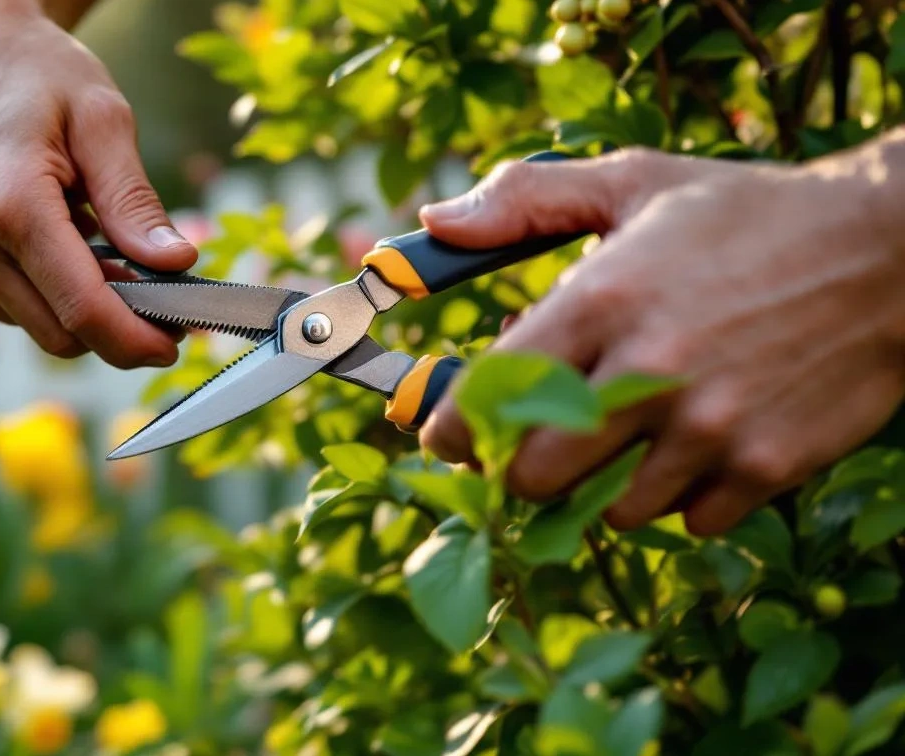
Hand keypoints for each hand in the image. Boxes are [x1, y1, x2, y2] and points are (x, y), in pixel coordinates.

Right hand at [0, 0, 196, 367]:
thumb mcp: (103, 120)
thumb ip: (135, 201)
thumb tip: (177, 263)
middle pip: (61, 333)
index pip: (81, 307)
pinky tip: (68, 243)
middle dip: (119, 330)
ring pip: (39, 327)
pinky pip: (14, 306)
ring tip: (109, 249)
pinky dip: (54, 293)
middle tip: (166, 301)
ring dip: (86, 309)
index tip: (178, 342)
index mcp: (10, 203)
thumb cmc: (35, 75)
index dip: (136, 339)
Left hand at [416, 139, 904, 534]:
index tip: (450, 436)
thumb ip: (524, 200)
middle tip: (538, 441)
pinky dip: (684, 495)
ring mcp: (711, 428)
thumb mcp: (634, 183)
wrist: (892, 249)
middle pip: (535, 477)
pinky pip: (692, 520)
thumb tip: (436, 226)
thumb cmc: (748, 214)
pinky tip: (699, 443)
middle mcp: (648, 373)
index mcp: (603, 301)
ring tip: (635, 429)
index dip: (452, 432)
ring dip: (609, 482)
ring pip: (613, 510)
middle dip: (522, 467)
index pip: (487, 400)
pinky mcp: (767, 465)